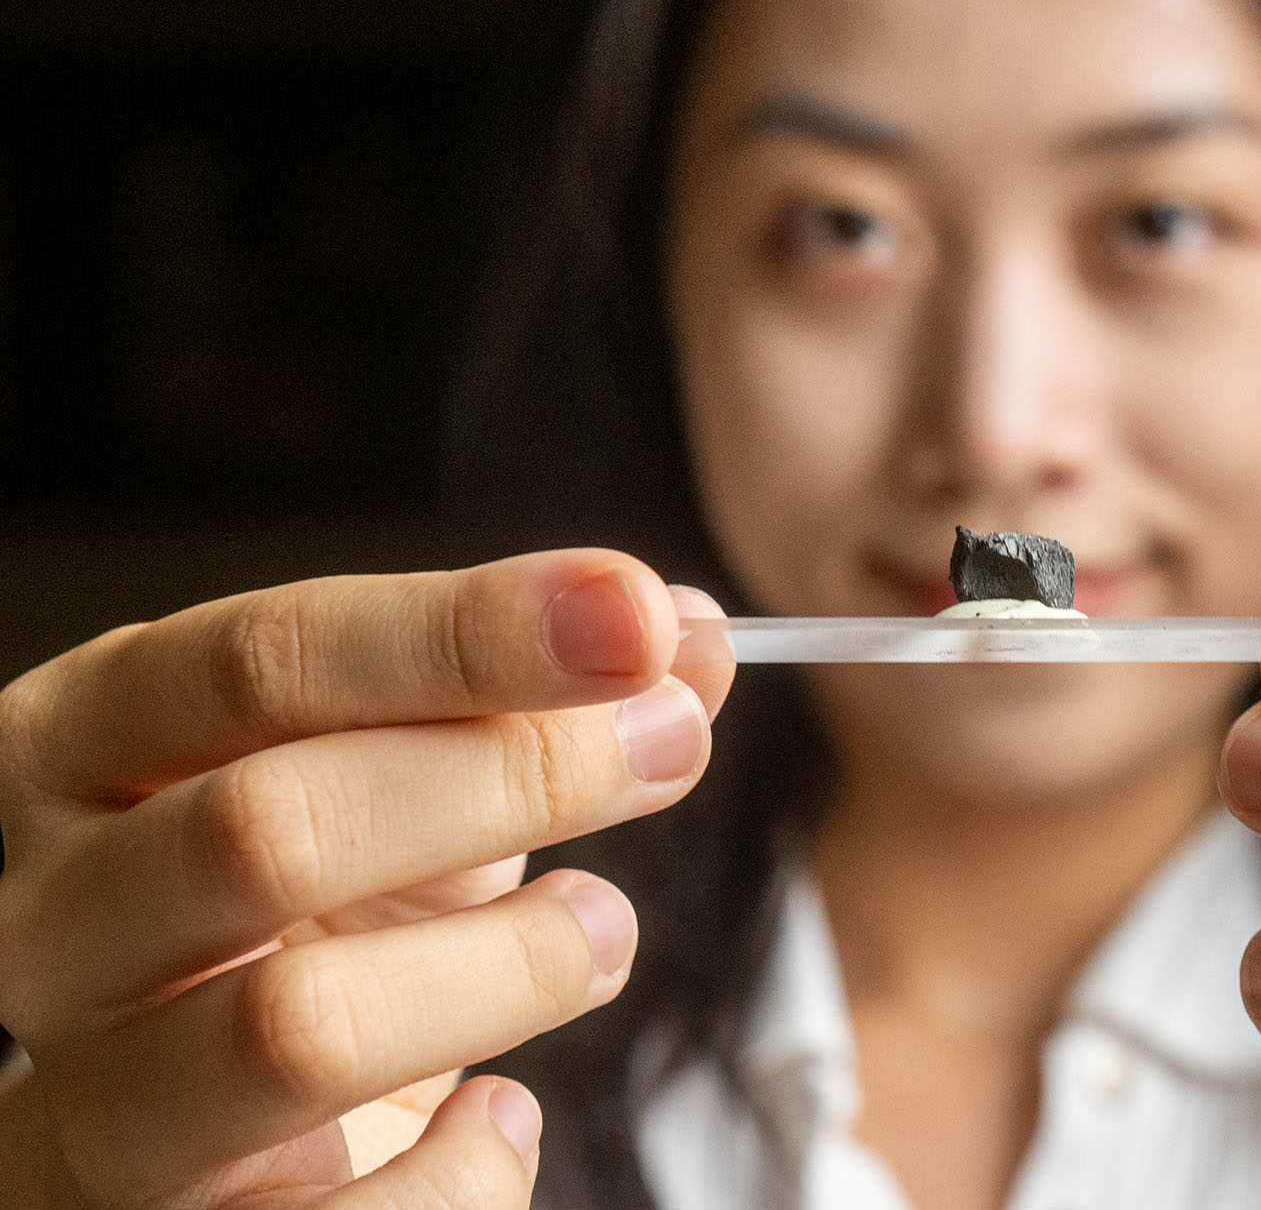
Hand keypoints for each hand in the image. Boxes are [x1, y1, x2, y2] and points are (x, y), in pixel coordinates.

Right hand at [0, 550, 734, 1207]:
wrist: (212, 1129)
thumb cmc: (311, 914)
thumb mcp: (406, 781)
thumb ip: (529, 701)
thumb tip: (687, 640)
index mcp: (86, 747)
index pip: (264, 661)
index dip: (467, 630)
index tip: (637, 617)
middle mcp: (54, 917)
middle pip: (266, 828)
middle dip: (506, 778)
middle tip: (665, 750)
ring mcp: (89, 1094)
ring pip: (294, 1027)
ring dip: (508, 967)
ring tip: (601, 933)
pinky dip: (468, 1170)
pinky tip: (501, 1114)